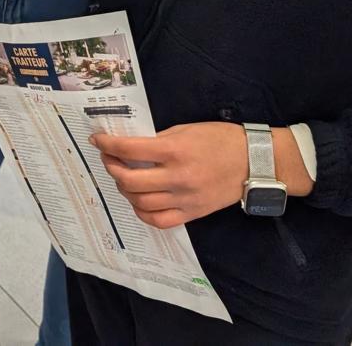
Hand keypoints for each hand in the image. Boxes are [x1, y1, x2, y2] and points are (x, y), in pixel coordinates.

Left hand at [93, 123, 313, 229]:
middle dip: (111, 168)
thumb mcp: (186, 129)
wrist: (254, 162)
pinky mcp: (192, 213)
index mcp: (175, 151)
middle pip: (129, 181)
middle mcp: (177, 178)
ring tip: (124, 177)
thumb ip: (159, 140)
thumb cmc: (220, 139)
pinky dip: (142, 212)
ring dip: (124, 189)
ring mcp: (185, 199)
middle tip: (109, 158)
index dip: (107, 144)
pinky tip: (139, 200)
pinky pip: (159, 220)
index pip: (129, 150)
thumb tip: (132, 146)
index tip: (97, 140)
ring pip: (140, 202)